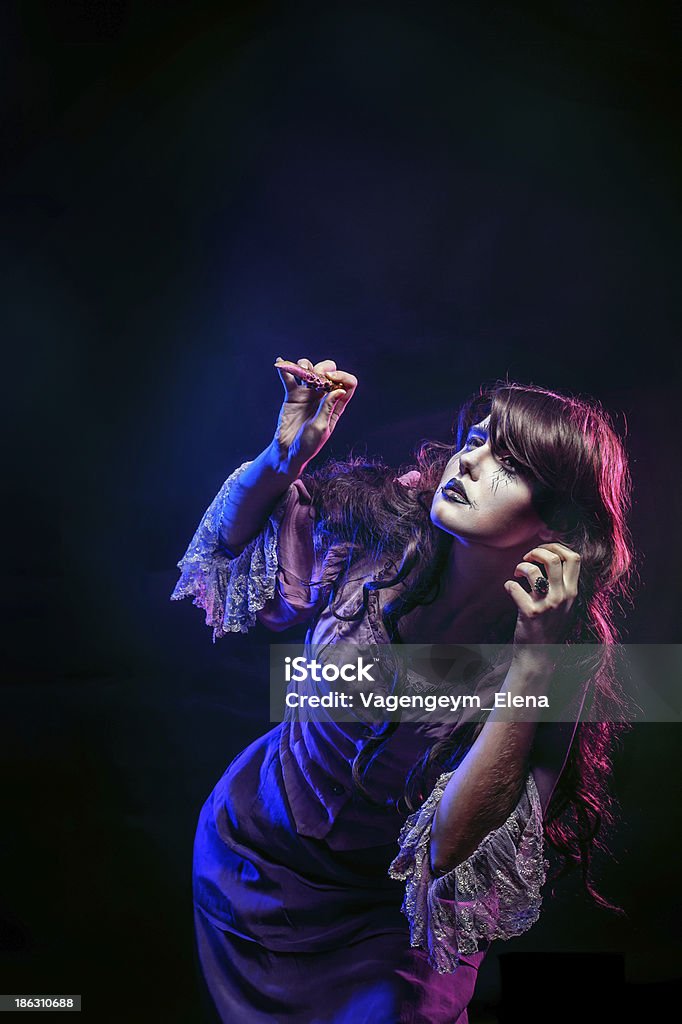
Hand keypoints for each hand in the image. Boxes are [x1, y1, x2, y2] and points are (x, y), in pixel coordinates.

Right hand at [272, 357, 357, 473]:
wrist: (288, 452)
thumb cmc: (308, 445)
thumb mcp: (321, 428)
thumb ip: (328, 408)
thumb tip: (340, 390)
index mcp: (336, 405)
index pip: (348, 384)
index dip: (342, 376)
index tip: (330, 379)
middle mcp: (324, 397)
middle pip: (329, 372)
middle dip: (324, 368)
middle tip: (315, 376)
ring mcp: (308, 394)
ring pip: (310, 370)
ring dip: (306, 366)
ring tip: (300, 371)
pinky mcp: (293, 395)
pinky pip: (290, 378)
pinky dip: (285, 369)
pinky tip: (280, 362)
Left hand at [504, 542, 580, 651]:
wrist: (540, 653)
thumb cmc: (548, 624)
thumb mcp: (563, 603)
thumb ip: (560, 583)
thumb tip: (548, 557)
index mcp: (572, 591)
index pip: (574, 557)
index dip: (556, 547)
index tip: (543, 550)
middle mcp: (563, 596)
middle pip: (554, 559)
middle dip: (537, 551)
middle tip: (527, 558)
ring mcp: (547, 605)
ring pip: (533, 570)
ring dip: (521, 566)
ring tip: (517, 573)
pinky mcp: (530, 613)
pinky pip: (514, 588)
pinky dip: (509, 584)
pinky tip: (510, 588)